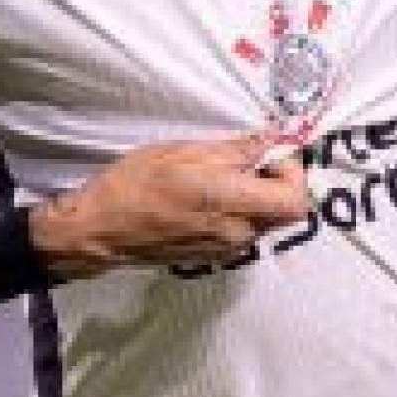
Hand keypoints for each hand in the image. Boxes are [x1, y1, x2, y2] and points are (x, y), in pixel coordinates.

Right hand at [30, 133, 311, 277]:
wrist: (100, 229)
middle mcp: (235, 232)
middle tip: (250, 162)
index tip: (270, 154)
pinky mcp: (212, 256)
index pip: (295, 199)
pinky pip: (243, 232)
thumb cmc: (132, 186)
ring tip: (223, 178)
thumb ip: (233, 149)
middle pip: (285, 212)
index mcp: (231, 202)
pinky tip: (208, 197)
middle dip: (276, 183)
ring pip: (265, 222)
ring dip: (256, 198)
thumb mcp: (182, 151)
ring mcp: (225, 249)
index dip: (292, 172)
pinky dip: (238, 212)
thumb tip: (268, 139)